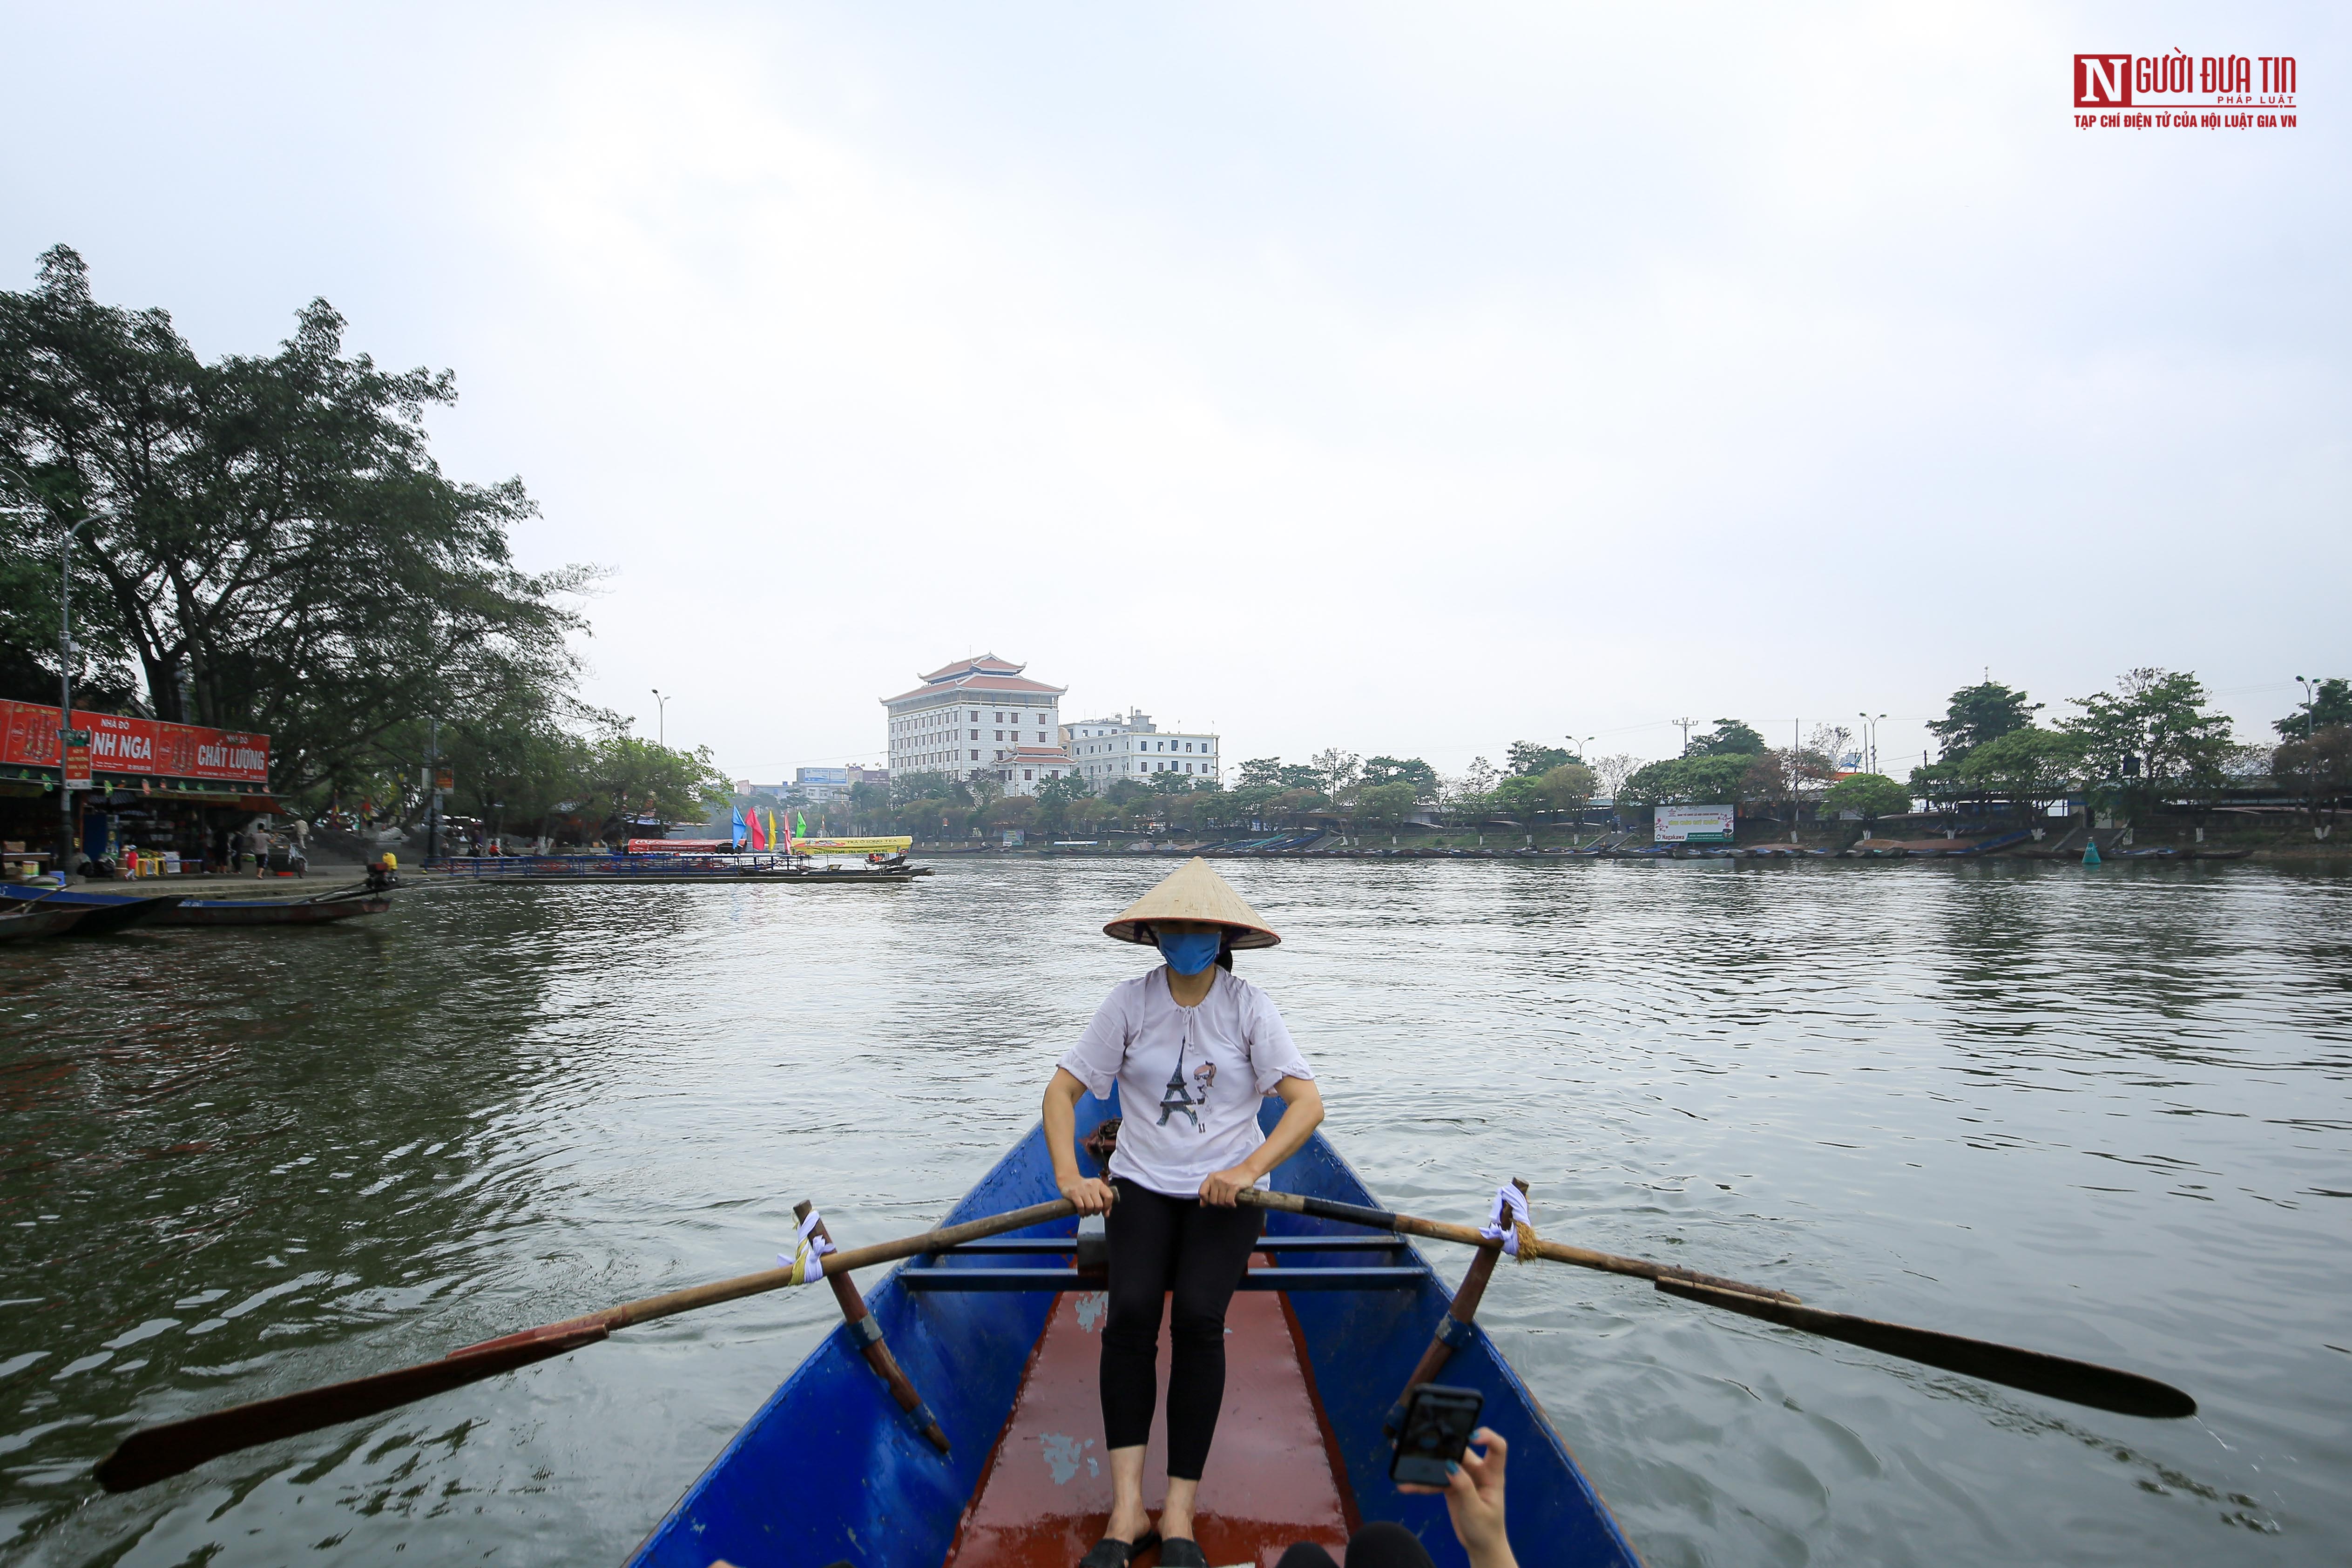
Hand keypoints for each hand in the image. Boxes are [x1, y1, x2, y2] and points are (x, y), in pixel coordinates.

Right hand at [1059, 1175, 1114, 1214]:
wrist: (1069, 1180)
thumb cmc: (1084, 1187)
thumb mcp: (1095, 1190)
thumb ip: (1103, 1201)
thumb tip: (1107, 1215)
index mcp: (1099, 1184)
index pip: (1109, 1196)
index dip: (1107, 1206)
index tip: (1104, 1211)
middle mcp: (1092, 1185)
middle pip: (1099, 1205)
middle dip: (1096, 1212)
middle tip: (1093, 1212)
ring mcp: (1083, 1189)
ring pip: (1090, 1207)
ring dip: (1089, 1213)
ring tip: (1087, 1213)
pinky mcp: (1074, 1193)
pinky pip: (1081, 1207)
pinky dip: (1082, 1213)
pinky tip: (1081, 1213)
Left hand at [1197, 1166, 1255, 1206]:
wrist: (1247, 1170)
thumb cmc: (1233, 1176)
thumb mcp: (1218, 1181)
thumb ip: (1209, 1191)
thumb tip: (1202, 1205)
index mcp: (1211, 1177)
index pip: (1202, 1192)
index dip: (1205, 1200)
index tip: (1211, 1201)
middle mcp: (1216, 1179)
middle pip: (1212, 1200)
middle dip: (1218, 1204)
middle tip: (1224, 1201)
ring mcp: (1224, 1183)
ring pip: (1221, 1202)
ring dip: (1226, 1205)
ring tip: (1229, 1202)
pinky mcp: (1233, 1186)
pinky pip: (1229, 1201)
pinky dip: (1231, 1204)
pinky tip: (1234, 1203)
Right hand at [1398, 1428, 1512, 1567]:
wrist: (1481, 1548)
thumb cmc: (1486, 1530)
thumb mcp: (1476, 1510)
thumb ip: (1465, 1487)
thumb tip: (1450, 1464)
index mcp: (1492, 1475)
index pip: (1497, 1447)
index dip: (1487, 1437)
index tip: (1470, 1436)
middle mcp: (1478, 1472)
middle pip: (1461, 1452)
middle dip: (1443, 1446)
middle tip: (1424, 1440)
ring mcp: (1464, 1478)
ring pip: (1444, 1464)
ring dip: (1426, 1464)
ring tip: (1405, 1457)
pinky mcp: (1452, 1486)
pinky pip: (1435, 1480)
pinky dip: (1421, 1483)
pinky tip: (1406, 1485)